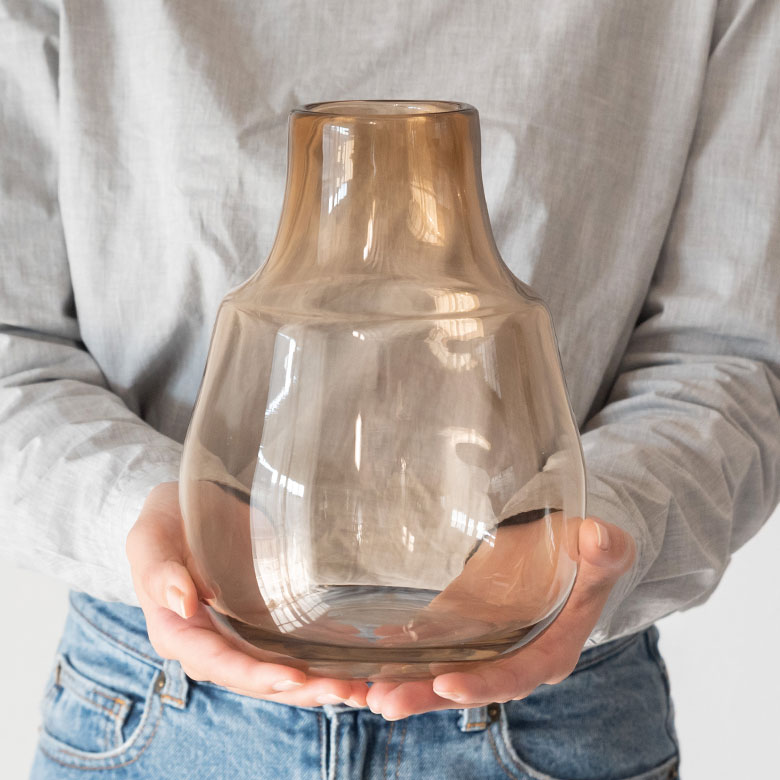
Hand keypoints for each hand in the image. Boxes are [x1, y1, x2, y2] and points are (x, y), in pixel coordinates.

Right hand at [126, 482, 368, 706]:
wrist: (189, 507)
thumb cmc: (165, 522)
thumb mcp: (150, 537)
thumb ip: (158, 570)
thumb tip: (183, 602)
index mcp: (177, 631)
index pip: (217, 662)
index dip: (253, 674)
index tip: (293, 676)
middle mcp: (209, 644)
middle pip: (255, 678)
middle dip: (299, 690)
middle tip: (344, 691)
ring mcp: (239, 636)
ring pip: (277, 672)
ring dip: (315, 685)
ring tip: (356, 690)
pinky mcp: (262, 623)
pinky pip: (290, 650)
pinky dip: (320, 663)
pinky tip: (354, 668)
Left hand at [365, 516, 634, 719]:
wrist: (566, 550)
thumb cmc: (585, 555)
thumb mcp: (600, 549)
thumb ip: (603, 550)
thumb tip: (600, 538)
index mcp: (551, 649)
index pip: (517, 674)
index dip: (484, 682)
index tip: (447, 684)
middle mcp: (515, 659)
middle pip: (470, 686)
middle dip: (428, 696)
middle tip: (386, 701)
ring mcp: (485, 649)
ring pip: (445, 676)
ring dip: (407, 687)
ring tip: (367, 693)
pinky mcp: (462, 632)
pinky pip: (431, 655)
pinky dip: (401, 663)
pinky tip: (364, 667)